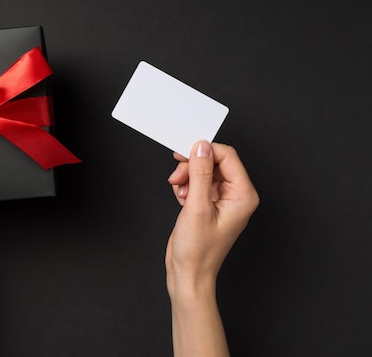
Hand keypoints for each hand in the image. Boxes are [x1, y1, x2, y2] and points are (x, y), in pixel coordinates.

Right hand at [166, 140, 258, 291]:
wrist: (188, 274)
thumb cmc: (198, 251)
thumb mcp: (197, 207)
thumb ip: (200, 173)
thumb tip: (201, 147)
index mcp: (243, 195)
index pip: (227, 156)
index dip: (204, 152)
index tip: (184, 155)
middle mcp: (236, 195)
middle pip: (214, 161)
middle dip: (192, 167)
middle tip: (177, 177)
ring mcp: (223, 199)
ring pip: (203, 170)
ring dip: (187, 177)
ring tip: (180, 193)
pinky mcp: (209, 203)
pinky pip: (197, 182)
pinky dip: (186, 186)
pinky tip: (181, 199)